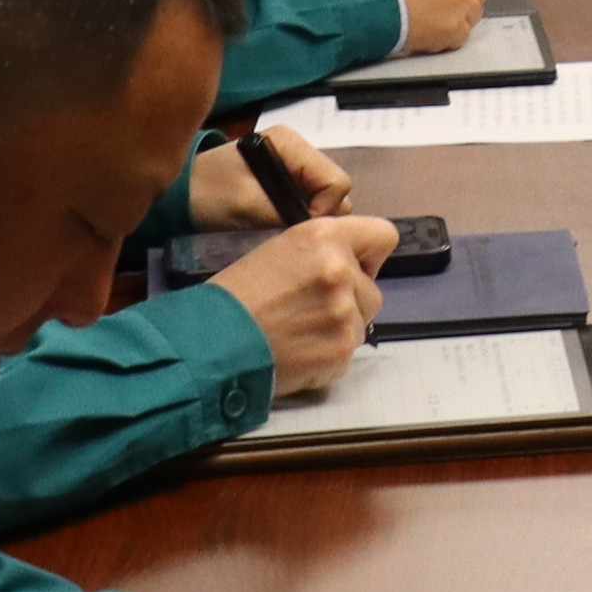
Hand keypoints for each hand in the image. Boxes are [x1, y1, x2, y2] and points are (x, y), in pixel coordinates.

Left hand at [185, 133, 348, 226]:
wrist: (176, 197)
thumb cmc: (208, 195)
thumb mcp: (249, 205)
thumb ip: (288, 211)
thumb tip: (322, 226)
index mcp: (292, 143)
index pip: (336, 181)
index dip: (324, 209)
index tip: (297, 227)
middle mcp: (298, 149)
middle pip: (332, 189)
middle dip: (316, 213)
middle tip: (286, 230)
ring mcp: (292, 165)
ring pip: (322, 198)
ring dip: (305, 215)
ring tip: (276, 226)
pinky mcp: (284, 180)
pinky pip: (306, 201)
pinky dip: (296, 215)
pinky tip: (274, 222)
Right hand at [218, 217, 396, 395]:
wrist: (208, 343)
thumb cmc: (236, 296)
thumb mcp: (280, 251)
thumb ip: (324, 252)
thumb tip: (355, 265)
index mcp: (324, 237)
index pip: (383, 236)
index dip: (369, 255)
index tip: (356, 267)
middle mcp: (341, 271)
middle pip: (372, 289)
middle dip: (350, 299)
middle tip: (308, 308)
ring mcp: (344, 314)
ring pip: (361, 322)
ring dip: (338, 328)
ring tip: (297, 331)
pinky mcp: (340, 351)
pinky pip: (346, 351)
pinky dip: (326, 355)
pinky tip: (296, 351)